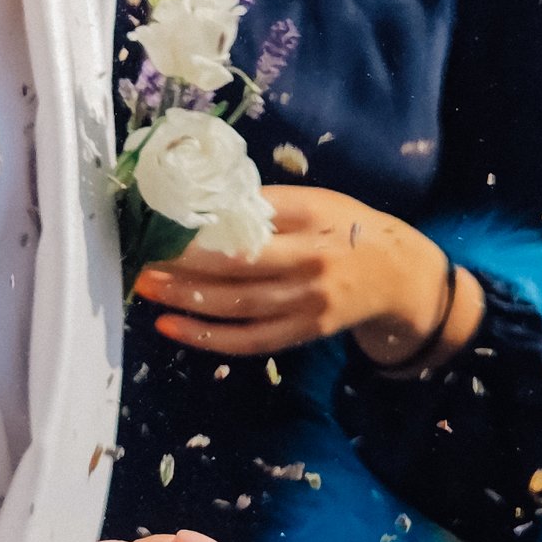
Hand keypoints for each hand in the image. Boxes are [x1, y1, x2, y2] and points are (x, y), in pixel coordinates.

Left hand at [134, 187, 482, 366]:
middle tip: (140, 253)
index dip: (203, 218)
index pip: (250, 215)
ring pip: (237, 305)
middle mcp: (311, 261)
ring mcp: (308, 302)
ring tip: (145, 285)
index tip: (160, 215)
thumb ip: (270, 204)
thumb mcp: (318, 203)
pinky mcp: (304, 333)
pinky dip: (207, 337)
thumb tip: (205, 201)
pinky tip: (171, 327)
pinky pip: (249, 340)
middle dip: (183, 260)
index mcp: (312, 218)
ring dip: (186, 297)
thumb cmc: (348, 230)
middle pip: (238, 263)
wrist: (401, 277)